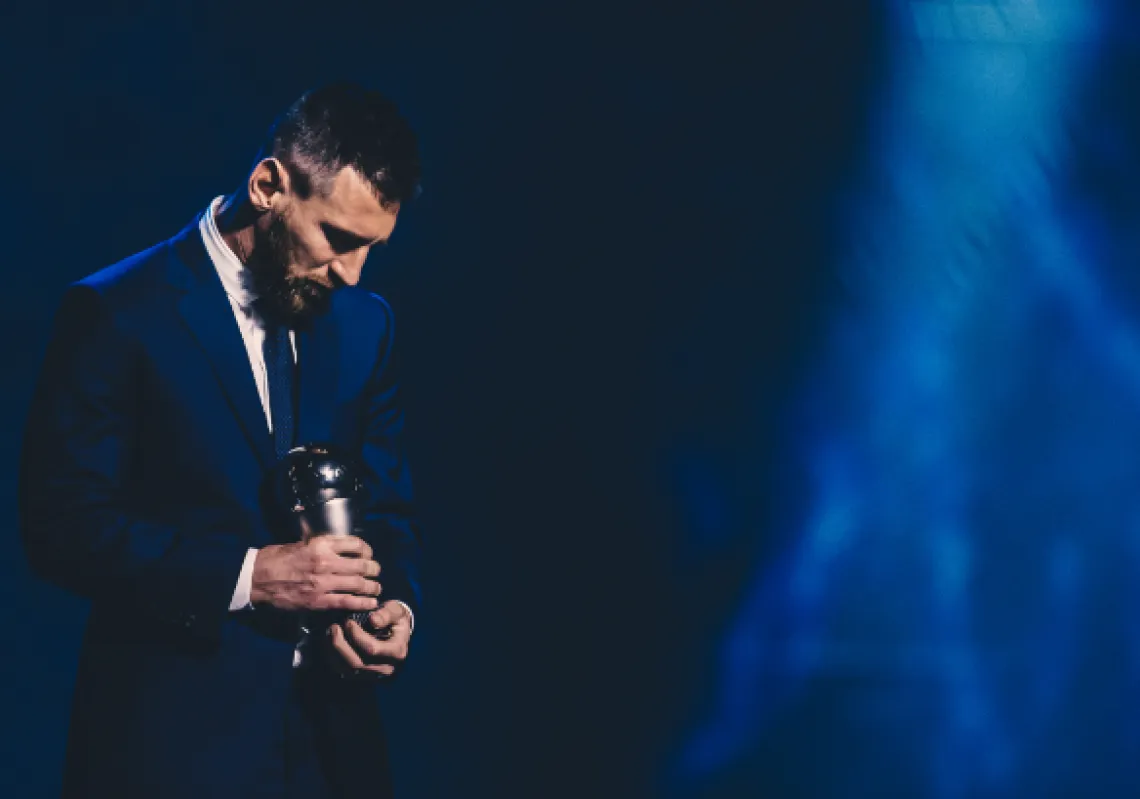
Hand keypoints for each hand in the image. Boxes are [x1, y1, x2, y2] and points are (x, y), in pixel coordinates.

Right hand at [249, 535, 380, 612]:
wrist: (257, 577)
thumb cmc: (277, 558)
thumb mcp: (302, 543)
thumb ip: (323, 545)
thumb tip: (341, 549)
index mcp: (321, 544)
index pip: (355, 544)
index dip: (367, 550)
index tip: (368, 555)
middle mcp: (325, 562)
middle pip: (361, 565)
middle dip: (374, 569)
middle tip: (376, 572)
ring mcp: (323, 582)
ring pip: (358, 584)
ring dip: (372, 587)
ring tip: (376, 588)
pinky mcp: (318, 601)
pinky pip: (347, 602)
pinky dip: (362, 603)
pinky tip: (371, 603)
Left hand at [325, 600, 411, 679]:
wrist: (398, 633)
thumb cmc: (396, 619)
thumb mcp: (396, 611)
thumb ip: (387, 614)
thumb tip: (373, 620)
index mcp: (397, 652)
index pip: (372, 649)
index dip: (357, 636)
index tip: (349, 622)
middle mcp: (386, 668)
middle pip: (357, 663)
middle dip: (341, 645)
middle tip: (334, 627)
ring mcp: (374, 675)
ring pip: (347, 669)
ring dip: (334, 652)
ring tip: (330, 633)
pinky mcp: (363, 676)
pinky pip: (343, 671)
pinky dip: (334, 658)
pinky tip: (330, 643)